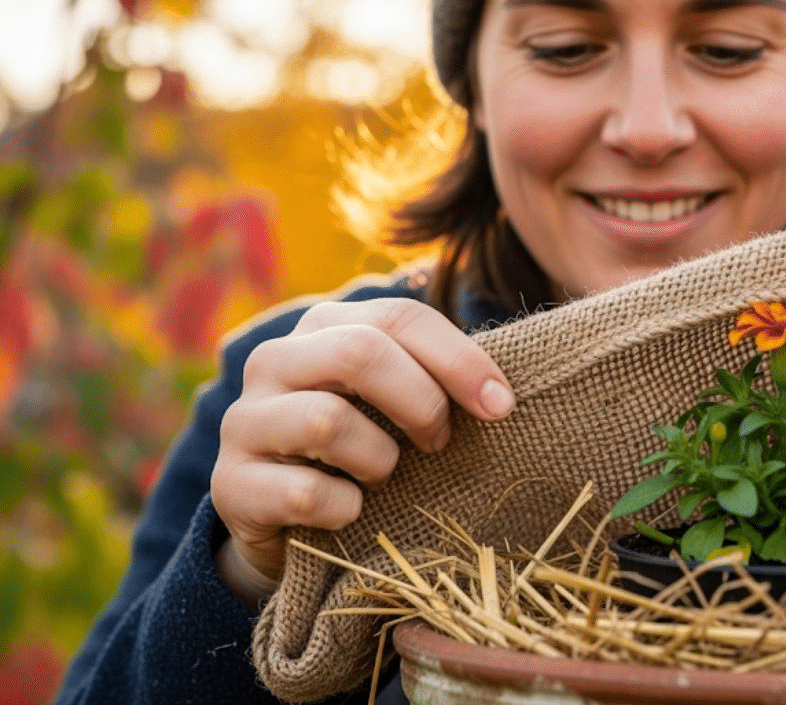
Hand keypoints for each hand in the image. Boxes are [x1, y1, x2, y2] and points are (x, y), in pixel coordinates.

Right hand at [210, 298, 514, 606]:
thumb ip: (435, 378)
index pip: (400, 317)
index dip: (460, 359)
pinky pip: (307, 492)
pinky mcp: (230, 483)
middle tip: (439, 441)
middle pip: (360, 353)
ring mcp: (244, 420)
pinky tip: (351, 512)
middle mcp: (274, 360)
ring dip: (379, 459)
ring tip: (383, 476)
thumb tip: (499, 396)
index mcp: (323, 327)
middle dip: (420, 402)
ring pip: (327, 421)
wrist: (284, 521)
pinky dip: (346, 508)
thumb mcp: (395, 403)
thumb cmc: (360, 448)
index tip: (502, 405)